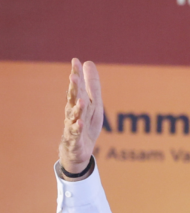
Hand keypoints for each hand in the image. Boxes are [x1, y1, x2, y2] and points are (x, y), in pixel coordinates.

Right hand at [59, 59, 103, 174]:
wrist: (77, 151)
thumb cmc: (86, 124)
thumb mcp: (93, 104)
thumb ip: (92, 85)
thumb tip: (88, 62)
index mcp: (78, 103)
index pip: (77, 87)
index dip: (76, 74)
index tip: (75, 61)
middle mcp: (73, 113)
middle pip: (74, 99)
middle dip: (74, 88)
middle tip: (74, 76)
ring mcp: (72, 126)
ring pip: (74, 116)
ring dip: (77, 108)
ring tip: (81, 101)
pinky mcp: (74, 140)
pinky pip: (75, 134)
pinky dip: (76, 128)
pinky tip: (79, 123)